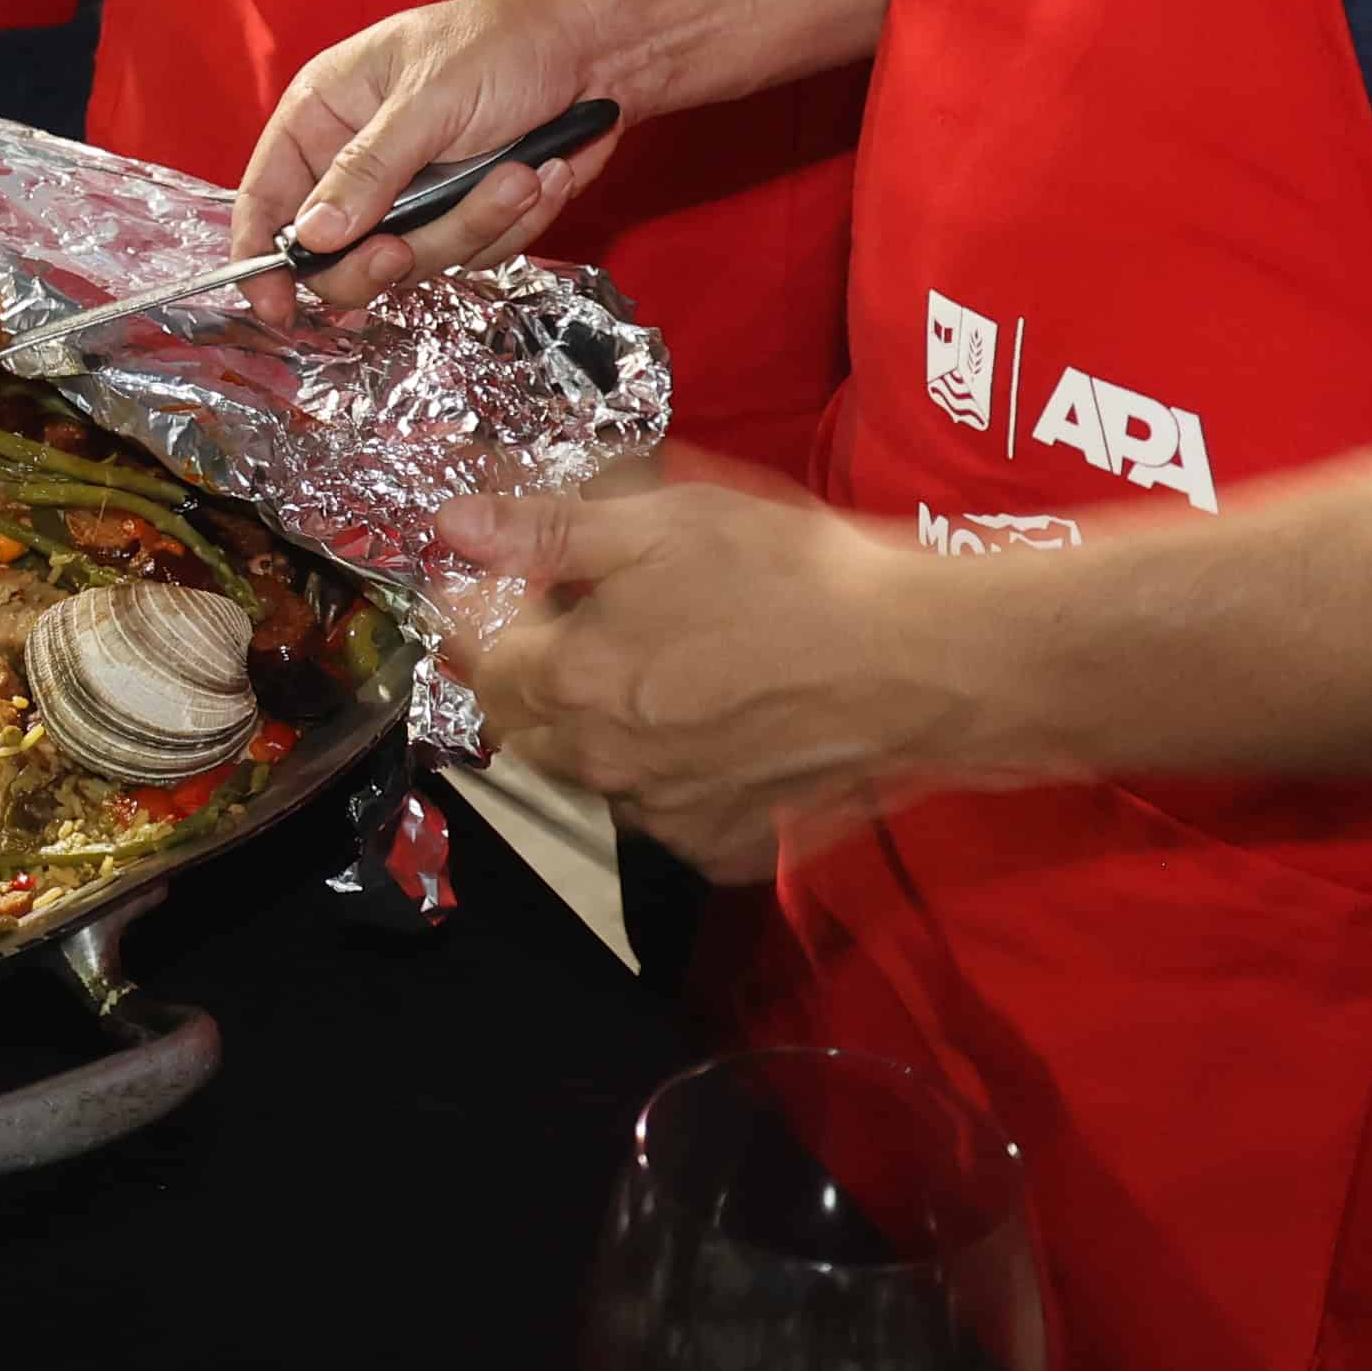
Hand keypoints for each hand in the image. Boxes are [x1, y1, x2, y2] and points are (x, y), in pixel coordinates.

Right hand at [233, 0, 627, 313]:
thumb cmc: (503, 44)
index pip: (267, 195)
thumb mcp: (428, 99)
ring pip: (414, 262)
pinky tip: (541, 174)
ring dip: (473, 225)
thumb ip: (368, 170)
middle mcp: (360, 161)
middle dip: (383, 256)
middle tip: (404, 249)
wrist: (597, 51)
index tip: (277, 307)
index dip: (260, 257)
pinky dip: (512, 222)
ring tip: (521, 175)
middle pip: (336, 254)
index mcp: (325, 113)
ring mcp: (415, 194)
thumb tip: (312, 236)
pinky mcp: (466, 214)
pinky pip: (472, 256)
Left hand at [425, 474, 974, 879]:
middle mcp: (604, 765)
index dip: (479, 615)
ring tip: (649, 666)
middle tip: (575, 617)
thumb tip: (451, 528)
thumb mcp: (660, 524)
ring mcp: (664, 815)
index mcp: (574, 683)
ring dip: (593, 725)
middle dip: (529, 672)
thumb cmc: (791, 579)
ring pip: (590, 772)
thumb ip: (546, 532)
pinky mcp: (722, 846)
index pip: (478, 660)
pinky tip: (707, 725)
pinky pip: (661, 812)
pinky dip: (662, 772)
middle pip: (525, 723)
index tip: (503, 580)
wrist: (920, 665)